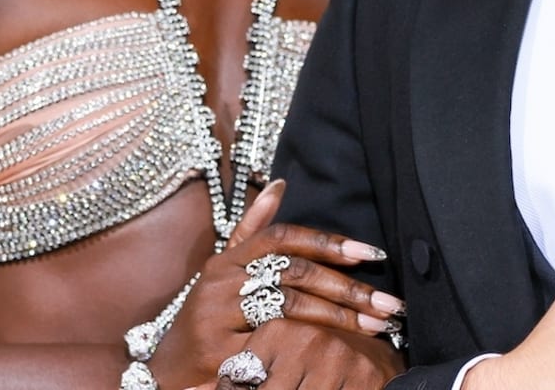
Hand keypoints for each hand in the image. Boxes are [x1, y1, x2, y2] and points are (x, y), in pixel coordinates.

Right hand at [151, 181, 403, 386]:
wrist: (165, 371)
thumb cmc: (206, 319)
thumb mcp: (224, 272)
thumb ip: (253, 230)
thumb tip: (280, 183)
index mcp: (229, 259)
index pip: (285, 239)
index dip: (328, 243)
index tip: (370, 254)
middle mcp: (222, 281)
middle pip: (296, 274)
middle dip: (348, 288)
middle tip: (389, 303)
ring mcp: (219, 315)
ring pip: (291, 308)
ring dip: (340, 317)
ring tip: (377, 327)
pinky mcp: (220, 351)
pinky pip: (276, 345)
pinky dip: (311, 347)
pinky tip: (342, 352)